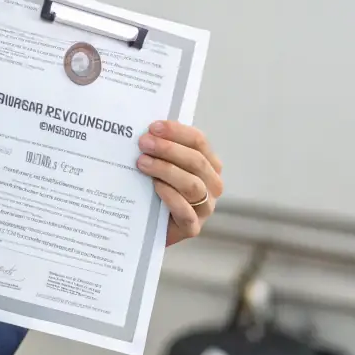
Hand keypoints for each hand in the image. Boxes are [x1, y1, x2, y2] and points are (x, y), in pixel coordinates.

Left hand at [137, 121, 222, 246]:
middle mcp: (212, 185)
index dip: (177, 132)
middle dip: (168, 149)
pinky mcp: (192, 227)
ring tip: (142, 162)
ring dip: (166, 170)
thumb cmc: (156, 190)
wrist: (148, 227)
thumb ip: (160, 149)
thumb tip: (146, 130)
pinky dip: (170, 196)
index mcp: (209, 164)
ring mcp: (205, 208)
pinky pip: (186, 211)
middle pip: (196, 161)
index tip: (153, 127)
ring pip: (192, 184)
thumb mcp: (162, 166)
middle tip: (144, 143)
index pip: (199, 142)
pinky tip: (155, 186)